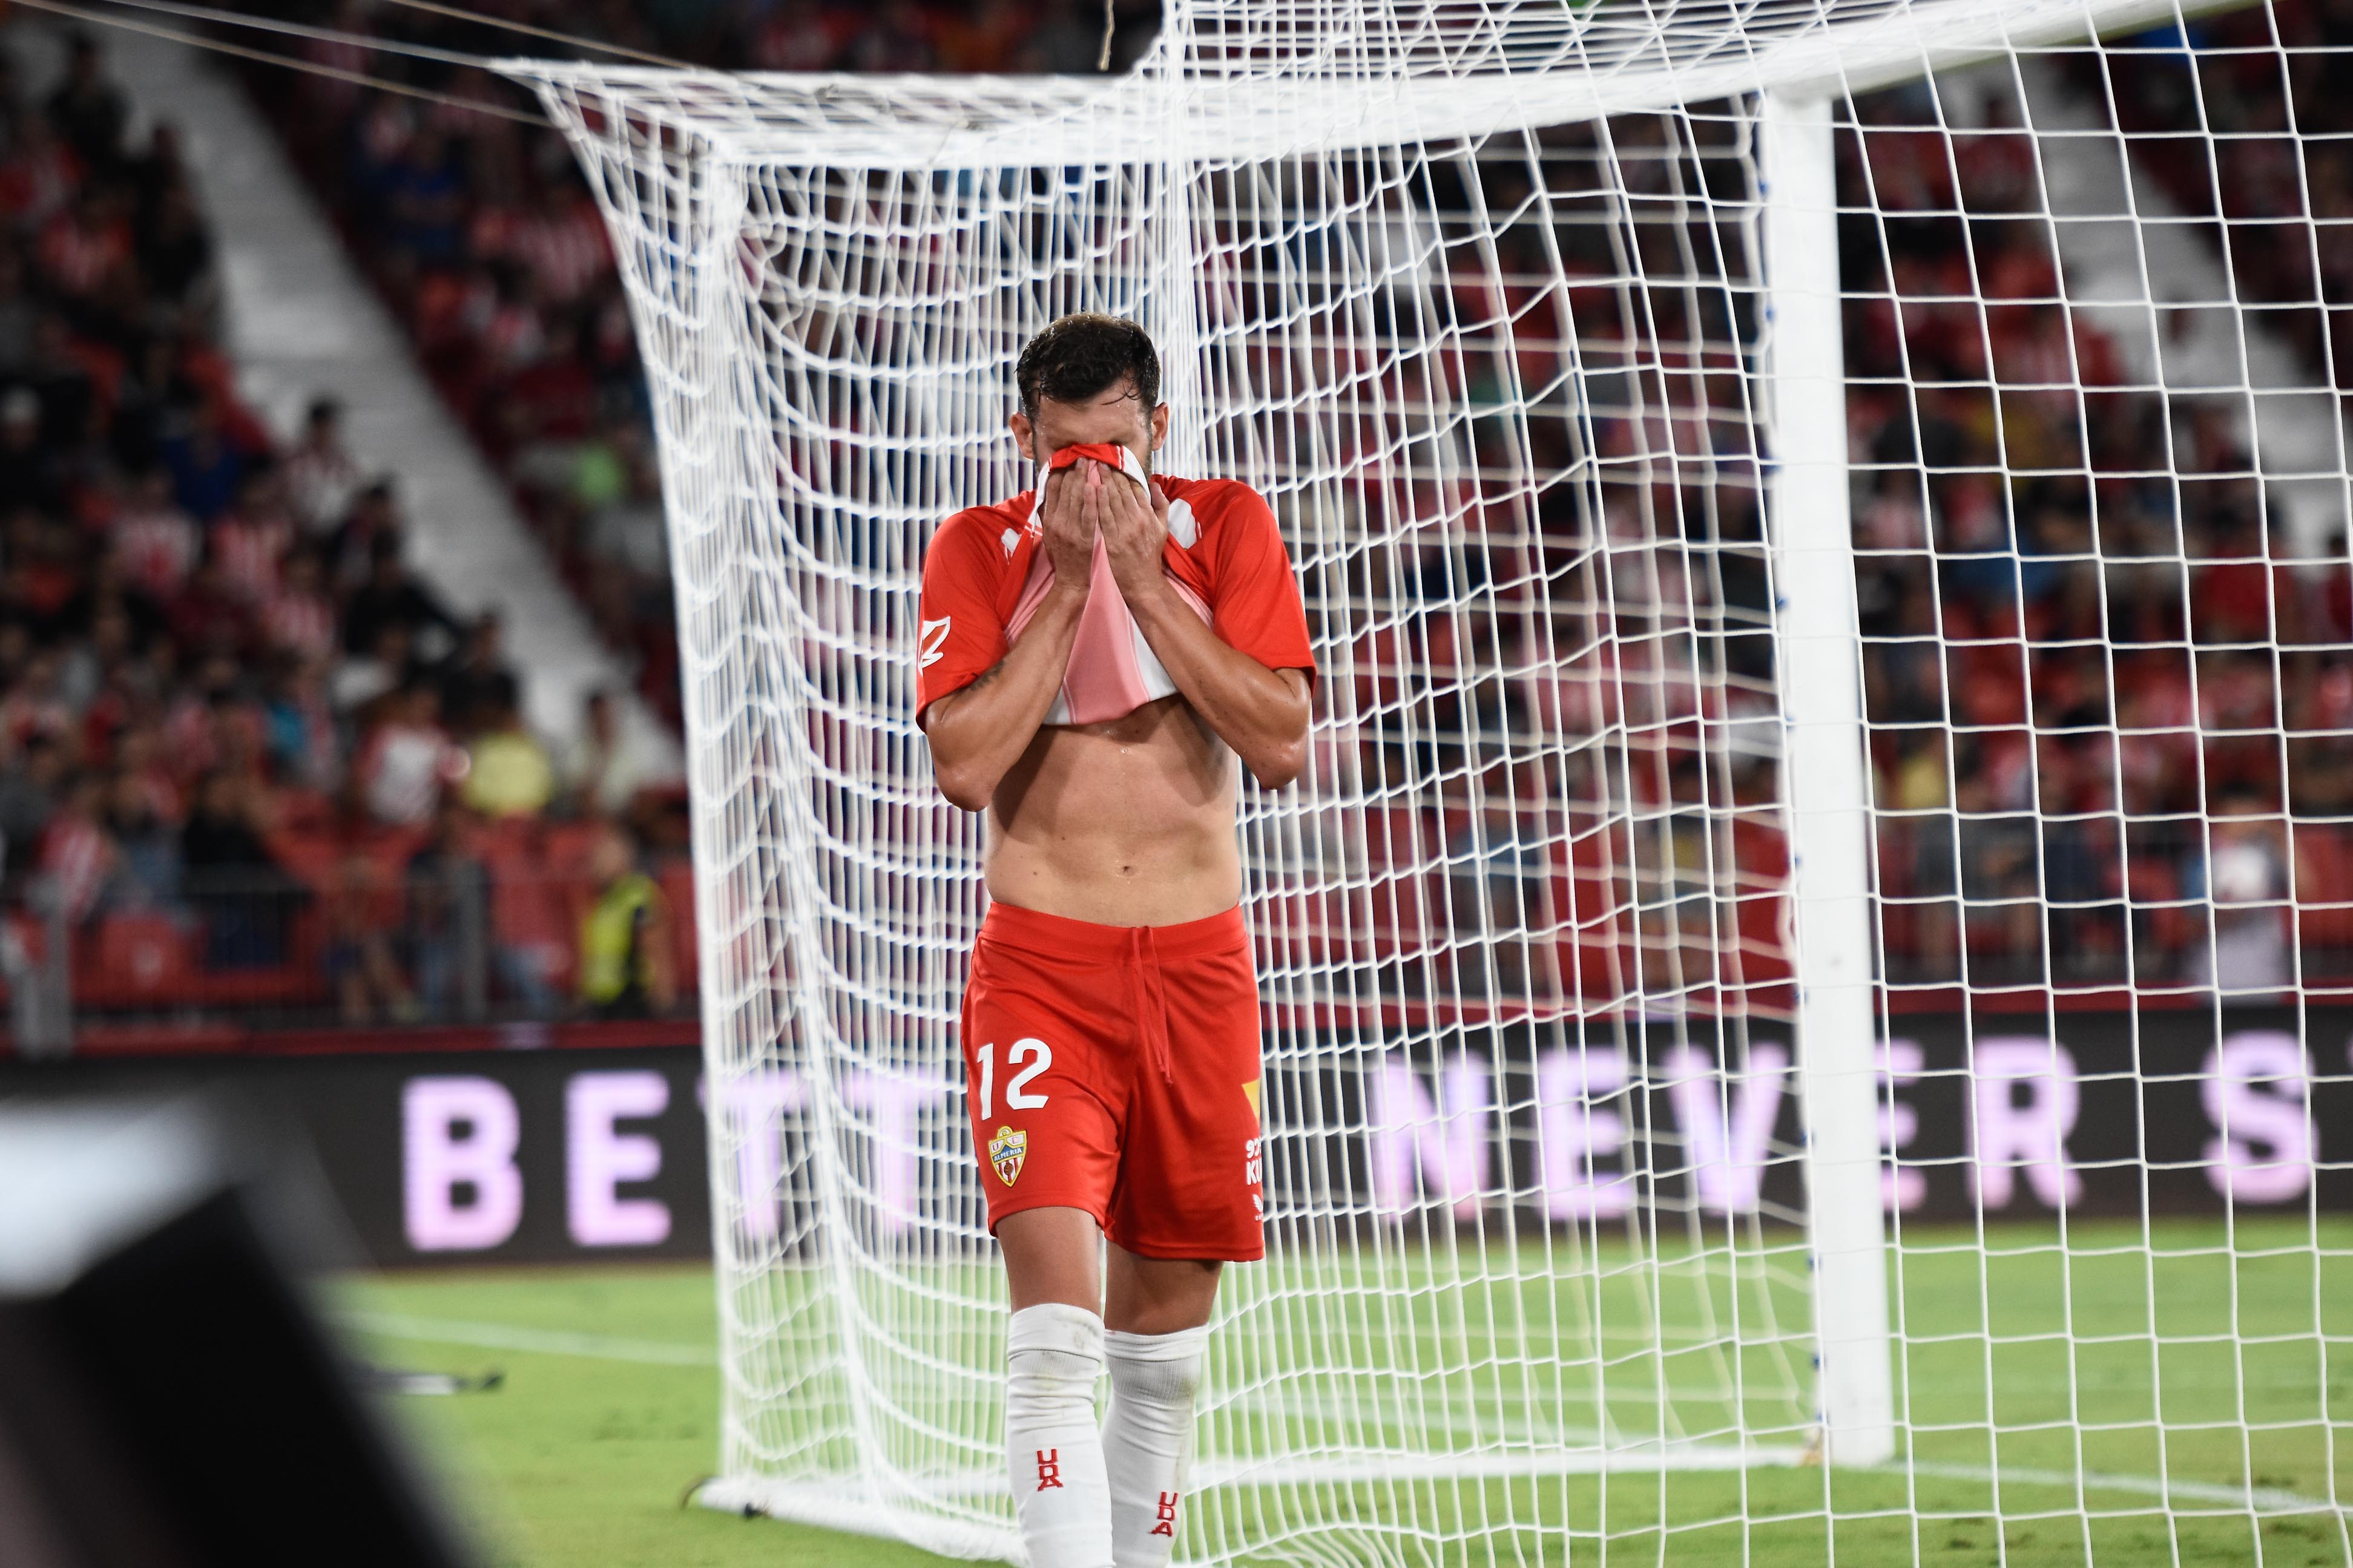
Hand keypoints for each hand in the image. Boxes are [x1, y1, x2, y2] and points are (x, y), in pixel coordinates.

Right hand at [1037, 464, 1095, 588]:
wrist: (1070, 580)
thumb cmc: (1063, 557)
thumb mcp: (1051, 535)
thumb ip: (1051, 515)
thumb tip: (1052, 494)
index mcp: (1049, 521)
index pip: (1052, 491)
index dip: (1060, 473)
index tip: (1067, 460)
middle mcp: (1057, 523)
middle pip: (1064, 491)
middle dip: (1072, 471)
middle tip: (1081, 456)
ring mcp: (1069, 530)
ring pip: (1075, 500)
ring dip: (1082, 479)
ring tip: (1088, 463)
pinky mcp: (1083, 538)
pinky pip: (1087, 516)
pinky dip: (1090, 501)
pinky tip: (1094, 487)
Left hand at [1087, 458, 1168, 599]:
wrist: (1143, 582)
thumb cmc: (1151, 555)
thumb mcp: (1162, 529)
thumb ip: (1161, 505)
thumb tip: (1155, 485)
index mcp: (1149, 516)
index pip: (1137, 488)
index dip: (1125, 473)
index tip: (1116, 462)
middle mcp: (1139, 520)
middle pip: (1123, 491)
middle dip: (1112, 473)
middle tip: (1101, 459)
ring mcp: (1126, 530)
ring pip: (1113, 500)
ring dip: (1103, 482)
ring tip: (1094, 468)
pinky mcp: (1113, 540)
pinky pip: (1104, 517)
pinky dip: (1098, 502)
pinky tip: (1092, 489)